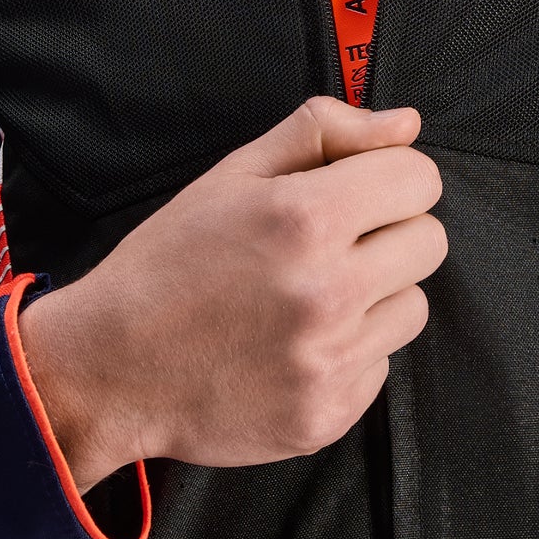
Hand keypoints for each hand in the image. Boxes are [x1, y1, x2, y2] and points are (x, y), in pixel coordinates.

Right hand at [17, 98, 445, 489]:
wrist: (109, 370)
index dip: (391, 178)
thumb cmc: (166, 268)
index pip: (420, 180)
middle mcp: (327, 292)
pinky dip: (348, 354)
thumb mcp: (231, 177)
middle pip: (429, 242)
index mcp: (305, 219)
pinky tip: (292, 346)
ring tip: (307, 300)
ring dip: (375, 298)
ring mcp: (330, 361)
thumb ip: (323, 133)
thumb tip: (405, 124)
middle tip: (329, 246)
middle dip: (389, 234)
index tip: (359, 192)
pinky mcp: (329, 414)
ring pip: (413, 308)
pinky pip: (380, 367)